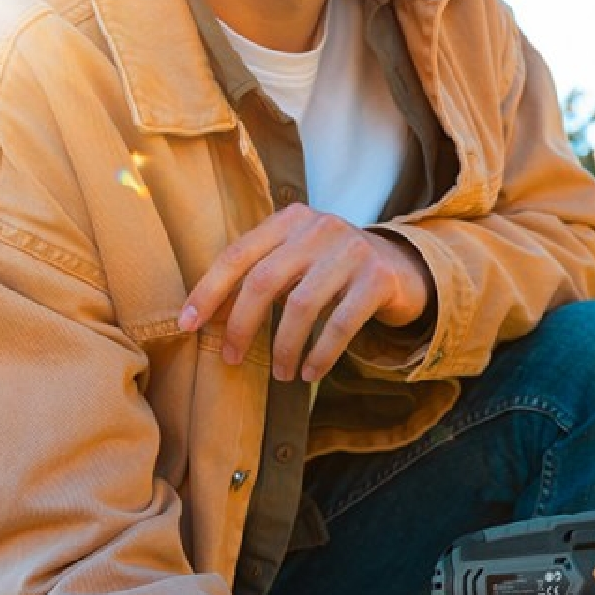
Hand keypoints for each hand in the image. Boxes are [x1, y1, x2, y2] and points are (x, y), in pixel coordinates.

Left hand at [178, 204, 434, 381]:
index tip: (188, 326)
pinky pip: (341, 323)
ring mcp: (352, 251)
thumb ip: (264, 275)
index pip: (238, 255)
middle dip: (243, 326)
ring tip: (282, 374)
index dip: (209, 292)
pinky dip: (322, 354)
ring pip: (301, 306)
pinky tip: (311, 373)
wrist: (406, 269)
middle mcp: (319, 228)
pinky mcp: (378, 279)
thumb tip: (213, 315)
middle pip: (264, 281)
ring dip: (285, 347)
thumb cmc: (338, 272)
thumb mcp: (300, 261)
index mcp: (290, 219)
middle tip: (232, 359)